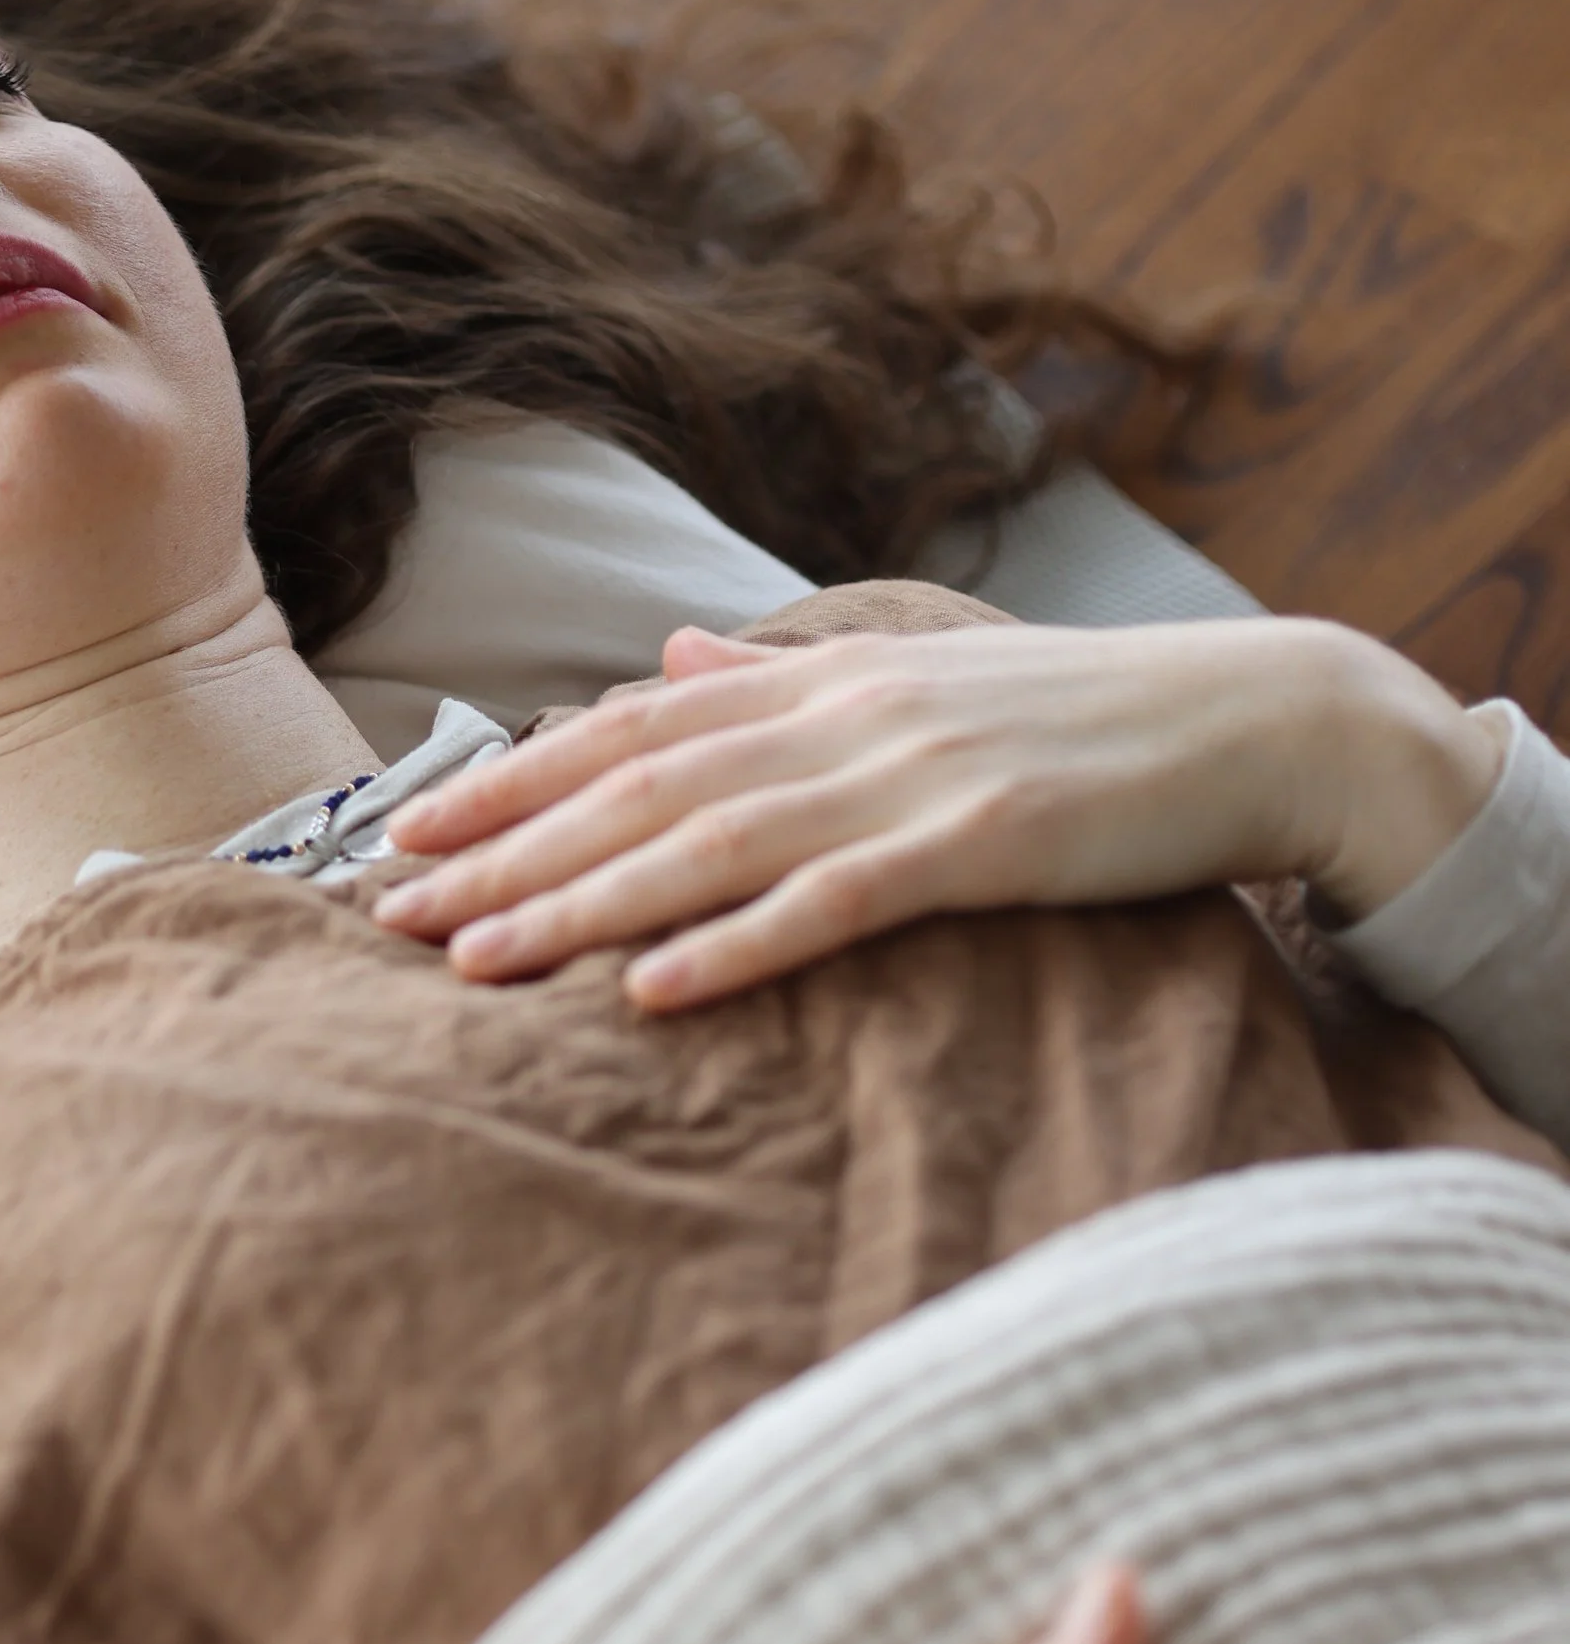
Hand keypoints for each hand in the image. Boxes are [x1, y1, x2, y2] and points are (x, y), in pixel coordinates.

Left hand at [374, 615, 1505, 1010]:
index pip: (630, 726)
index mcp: (817, 678)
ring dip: (580, 904)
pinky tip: (656, 993)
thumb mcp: (912, 673)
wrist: (1252, 716)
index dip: (509, 781)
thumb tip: (669, 650)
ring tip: (474, 962)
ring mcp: (905, 779)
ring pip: (707, 845)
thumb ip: (778, 675)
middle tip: (390, 917)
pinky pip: (834, 905)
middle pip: (636, 789)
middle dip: (504, 855)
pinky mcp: (978, 843)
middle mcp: (838, 717)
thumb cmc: (1075, 713)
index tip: (405, 835)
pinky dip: (739, 946)